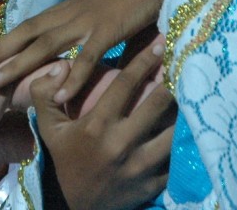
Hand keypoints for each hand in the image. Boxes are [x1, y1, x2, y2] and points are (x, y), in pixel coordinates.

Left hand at [0, 0, 180, 101]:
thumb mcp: (103, 14)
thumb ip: (88, 33)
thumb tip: (79, 53)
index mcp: (68, 9)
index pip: (28, 26)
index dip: (4, 42)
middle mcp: (70, 14)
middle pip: (26, 34)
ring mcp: (87, 21)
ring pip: (45, 46)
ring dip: (17, 65)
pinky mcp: (109, 29)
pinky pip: (85, 57)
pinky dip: (70, 77)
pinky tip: (57, 96)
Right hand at [31, 38, 175, 209]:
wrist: (78, 206)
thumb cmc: (67, 158)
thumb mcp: (49, 128)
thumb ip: (44, 94)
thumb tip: (59, 65)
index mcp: (97, 126)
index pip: (126, 85)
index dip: (144, 61)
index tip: (159, 43)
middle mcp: (121, 144)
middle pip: (158, 103)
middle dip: (173, 79)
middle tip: (184, 59)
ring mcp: (140, 166)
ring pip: (173, 130)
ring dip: (183, 109)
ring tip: (192, 90)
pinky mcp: (155, 183)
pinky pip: (177, 156)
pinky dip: (184, 139)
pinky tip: (191, 123)